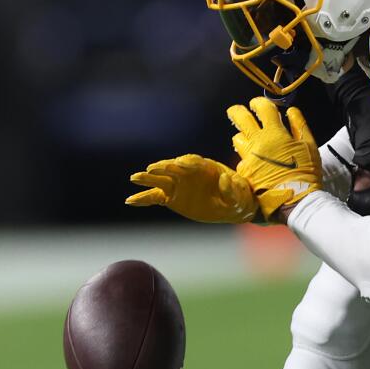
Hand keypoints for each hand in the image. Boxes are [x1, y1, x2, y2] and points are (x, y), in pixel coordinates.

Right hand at [126, 154, 258, 222]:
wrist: (232, 207)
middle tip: (152, 168)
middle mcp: (189, 173)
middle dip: (164, 166)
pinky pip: (155, 197)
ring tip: (135, 177)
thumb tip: (224, 179)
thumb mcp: (239, 194)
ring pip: (160, 179)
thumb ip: (231, 188)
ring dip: (148, 178)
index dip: (188, 162)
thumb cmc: (238, 196)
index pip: (194, 162)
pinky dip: (143, 198)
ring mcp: (179, 184)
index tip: (181, 163)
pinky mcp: (172, 197)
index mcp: (206, 167)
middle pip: (173, 167)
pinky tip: (130, 200)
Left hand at [227, 96, 321, 219]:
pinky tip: (256, 162)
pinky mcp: (244, 173)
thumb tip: (291, 111)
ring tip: (250, 138)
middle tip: (238, 111)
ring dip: (242, 135)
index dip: (258, 102)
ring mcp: (248, 158)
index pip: (262, 108)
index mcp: (274, 133)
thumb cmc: (305, 172)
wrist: (294, 200)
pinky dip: (247, 157)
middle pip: (240, 118)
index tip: (257, 104)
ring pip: (237, 139)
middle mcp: (257, 143)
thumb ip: (299, 125)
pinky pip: (240, 160)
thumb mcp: (309, 146)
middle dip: (237, 111)